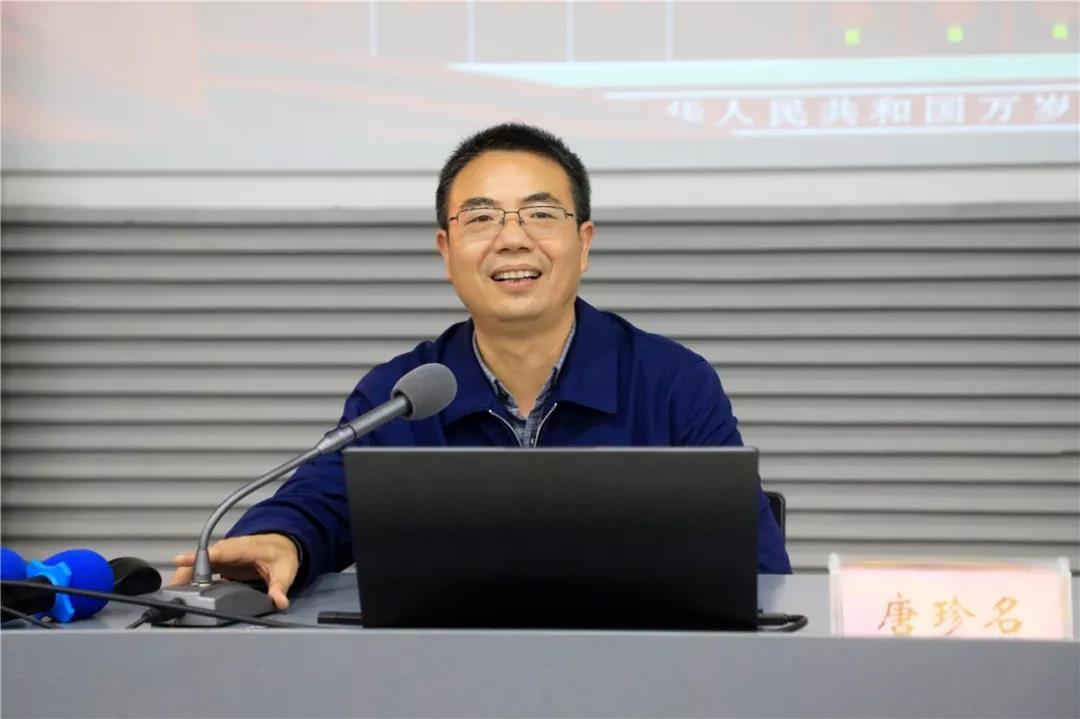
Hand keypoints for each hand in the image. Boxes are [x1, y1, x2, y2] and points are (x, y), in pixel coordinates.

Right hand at [170, 534, 299, 609]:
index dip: (199, 556)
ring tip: (171, 596)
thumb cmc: (280, 555)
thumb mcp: (285, 571)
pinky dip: (189, 579)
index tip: (179, 559)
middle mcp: (228, 549)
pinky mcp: (218, 562)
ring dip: (184, 577)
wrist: (281, 545)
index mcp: (243, 548)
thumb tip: (280, 602)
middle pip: (202, 560)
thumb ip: (280, 587)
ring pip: (197, 564)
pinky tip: (179, 593)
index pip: (218, 552)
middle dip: (185, 572)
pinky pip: (200, 569)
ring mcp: (221, 555)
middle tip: (171, 591)